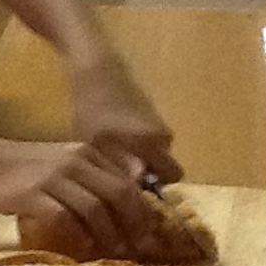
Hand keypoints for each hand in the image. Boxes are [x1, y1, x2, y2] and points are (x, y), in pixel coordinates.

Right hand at [0, 136, 174, 260]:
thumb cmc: (29, 168)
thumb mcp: (66, 163)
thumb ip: (95, 176)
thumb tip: (129, 203)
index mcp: (88, 154)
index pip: (127, 182)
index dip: (143, 210)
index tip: (151, 233)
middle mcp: (76, 162)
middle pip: (118, 194)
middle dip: (134, 224)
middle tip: (139, 248)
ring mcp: (54, 178)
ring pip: (94, 209)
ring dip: (108, 235)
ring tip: (114, 252)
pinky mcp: (33, 195)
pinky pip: (64, 219)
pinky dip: (77, 237)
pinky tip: (83, 250)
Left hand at [70, 53, 182, 184]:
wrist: (96, 69)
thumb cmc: (94, 108)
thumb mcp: (99, 144)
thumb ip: (120, 168)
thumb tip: (137, 189)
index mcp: (154, 143)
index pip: (171, 178)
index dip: (156, 189)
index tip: (136, 196)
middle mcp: (163, 135)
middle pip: (167, 167)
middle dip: (152, 177)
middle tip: (125, 183)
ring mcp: (157, 123)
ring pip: (157, 153)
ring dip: (142, 161)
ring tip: (114, 163)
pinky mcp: (150, 114)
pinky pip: (150, 140)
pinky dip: (138, 147)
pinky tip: (115, 144)